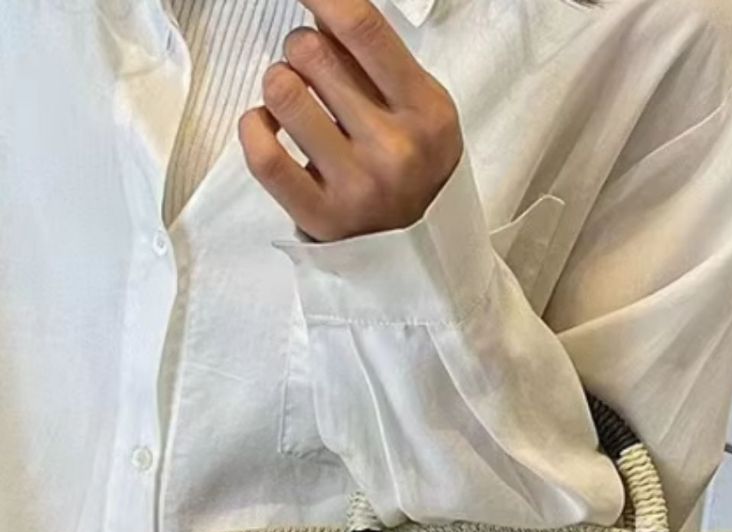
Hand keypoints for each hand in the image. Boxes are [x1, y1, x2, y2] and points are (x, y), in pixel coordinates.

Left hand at [239, 0, 463, 242]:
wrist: (422, 254)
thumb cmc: (413, 168)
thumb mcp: (420, 111)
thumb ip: (377, 64)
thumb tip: (321, 12)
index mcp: (425, 112)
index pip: (362, 28)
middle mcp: (394, 149)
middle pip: (312, 52)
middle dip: (302, 48)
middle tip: (313, 70)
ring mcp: (356, 186)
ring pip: (282, 92)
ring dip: (279, 83)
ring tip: (293, 100)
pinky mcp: (321, 217)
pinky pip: (262, 154)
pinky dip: (253, 126)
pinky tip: (266, 125)